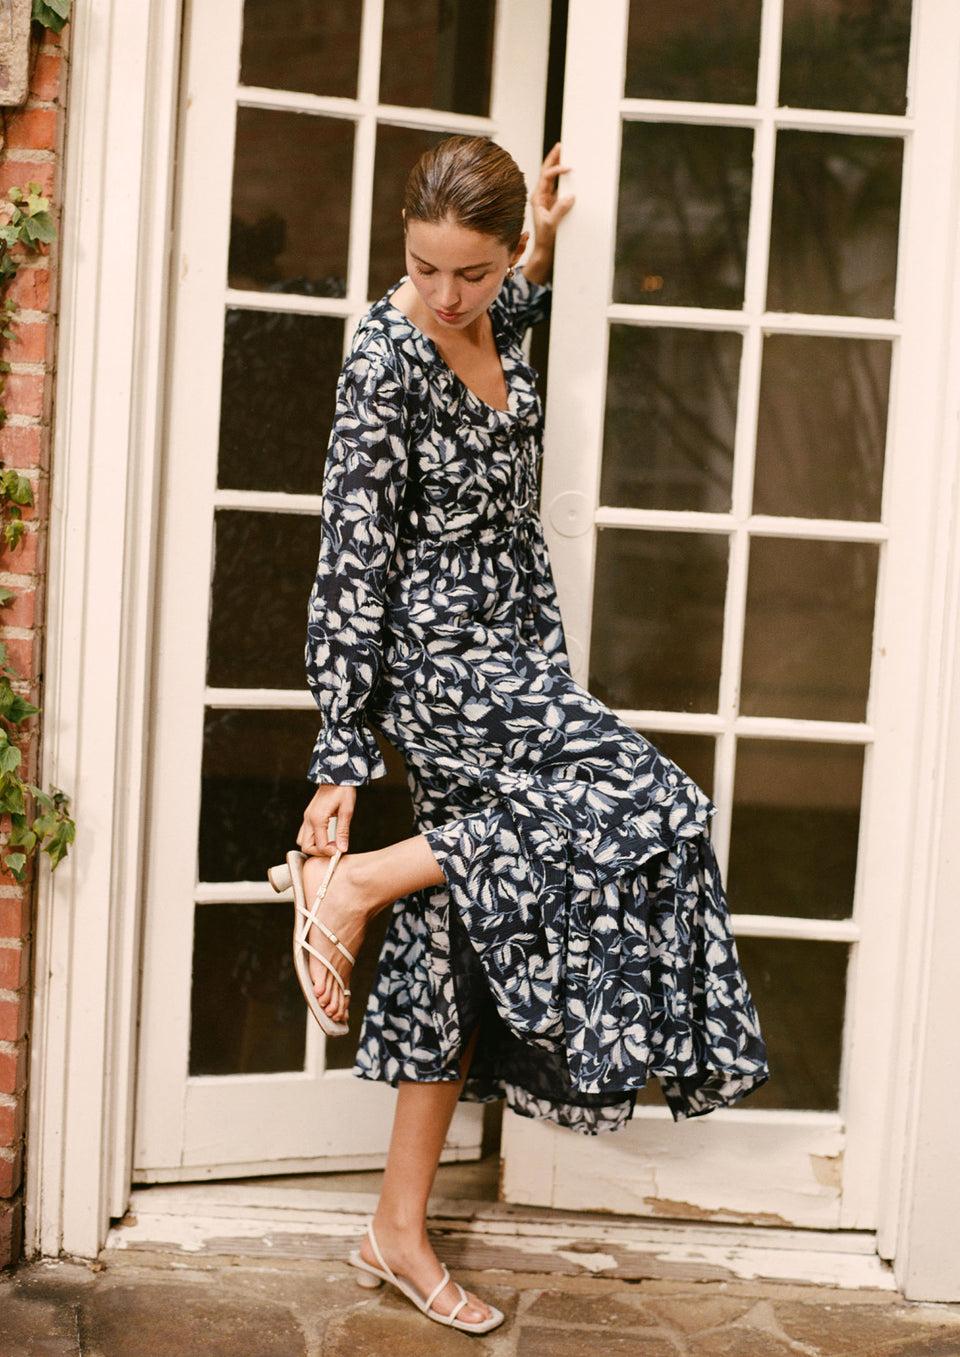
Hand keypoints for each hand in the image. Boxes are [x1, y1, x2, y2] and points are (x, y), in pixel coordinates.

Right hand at [298, 784, 356, 856]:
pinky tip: (325, 836)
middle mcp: (308, 819)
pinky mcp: (308, 816)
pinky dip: (312, 839)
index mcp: (318, 819)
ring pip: (302, 840)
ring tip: (329, 843)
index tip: (339, 851)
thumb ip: (343, 832)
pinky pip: (304, 833)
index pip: (319, 845)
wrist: (336, 775)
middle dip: (319, 852)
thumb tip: (342, 849)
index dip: (330, 852)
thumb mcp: (347, 811)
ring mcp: (306, 817)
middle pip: (306, 846)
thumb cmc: (343, 791)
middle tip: (333, 849)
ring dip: (314, 846)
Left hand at [525, 143, 573, 282]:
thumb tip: (571, 196)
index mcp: (537, 197)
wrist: (545, 250)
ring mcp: (548, 199)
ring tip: (565, 153)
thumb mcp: (551, 224)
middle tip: (560, 145)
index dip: (557, 170)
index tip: (569, 168)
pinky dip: (565, 179)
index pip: (547, 176)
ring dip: (558, 165)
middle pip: (547, 172)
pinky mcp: (555, 204)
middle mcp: (541, 195)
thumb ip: (560, 209)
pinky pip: (559, 187)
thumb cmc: (545, 238)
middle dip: (554, 158)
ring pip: (553, 178)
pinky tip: (571, 173)